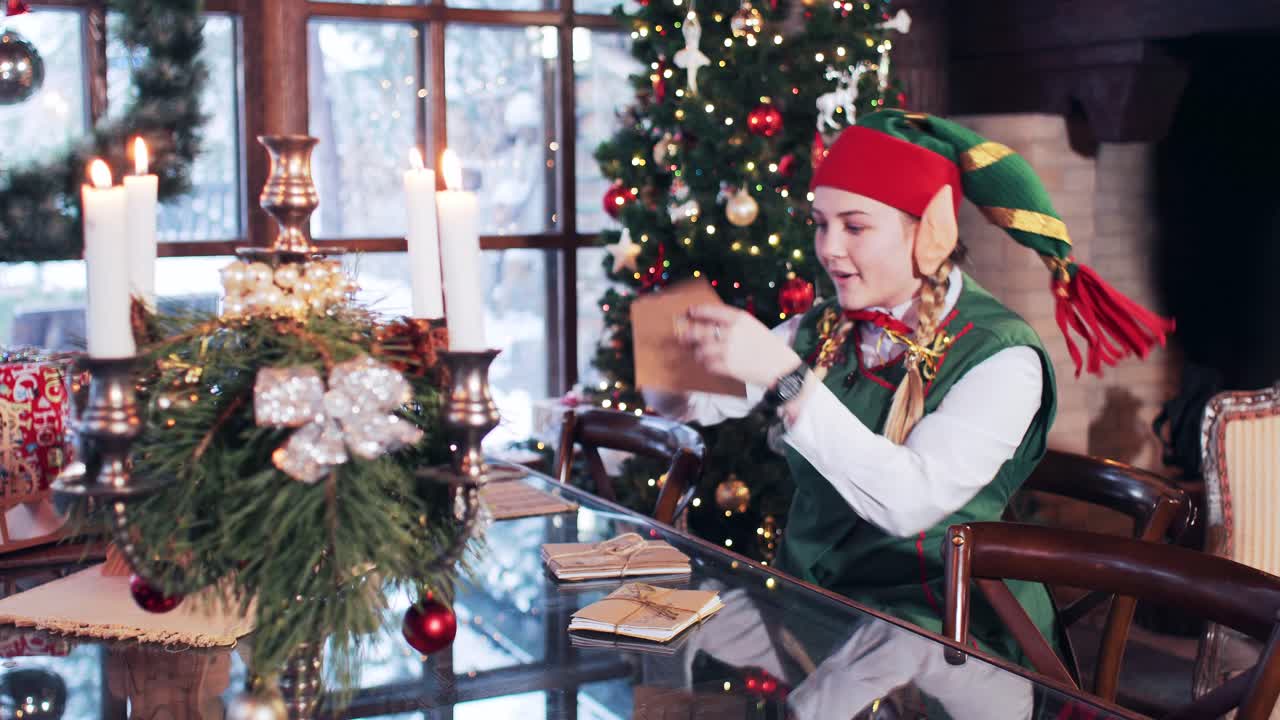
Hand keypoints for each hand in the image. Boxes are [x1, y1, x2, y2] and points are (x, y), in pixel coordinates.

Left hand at [677, 304, 801, 386]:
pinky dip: (705, 365)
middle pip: (700, 332)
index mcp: (739, 318)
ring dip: (697, 353)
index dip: (697, 312)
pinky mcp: (728, 366)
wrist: (780, 366)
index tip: (689, 312)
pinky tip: (708, 364)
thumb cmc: (766, 345)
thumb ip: (733, 323)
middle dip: (688, 335)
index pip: (711, 311)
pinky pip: (708, 365)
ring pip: (701, 350)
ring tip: (698, 354)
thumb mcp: (752, 326)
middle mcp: (732, 332)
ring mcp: (729, 349)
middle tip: (682, 337)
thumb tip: (708, 324)